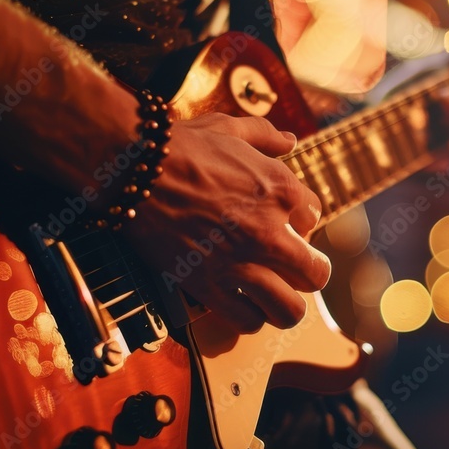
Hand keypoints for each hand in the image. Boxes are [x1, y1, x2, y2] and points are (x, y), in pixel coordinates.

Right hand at [126, 113, 329, 332]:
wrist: (133, 169)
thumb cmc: (180, 145)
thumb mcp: (228, 128)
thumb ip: (264, 135)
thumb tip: (289, 141)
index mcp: (281, 190)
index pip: (314, 218)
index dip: (300, 220)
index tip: (283, 221)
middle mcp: (269, 232)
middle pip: (315, 273)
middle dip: (307, 270)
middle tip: (292, 268)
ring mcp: (240, 264)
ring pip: (290, 310)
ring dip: (286, 305)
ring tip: (275, 298)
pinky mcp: (208, 287)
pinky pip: (246, 320)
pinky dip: (248, 316)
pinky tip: (241, 303)